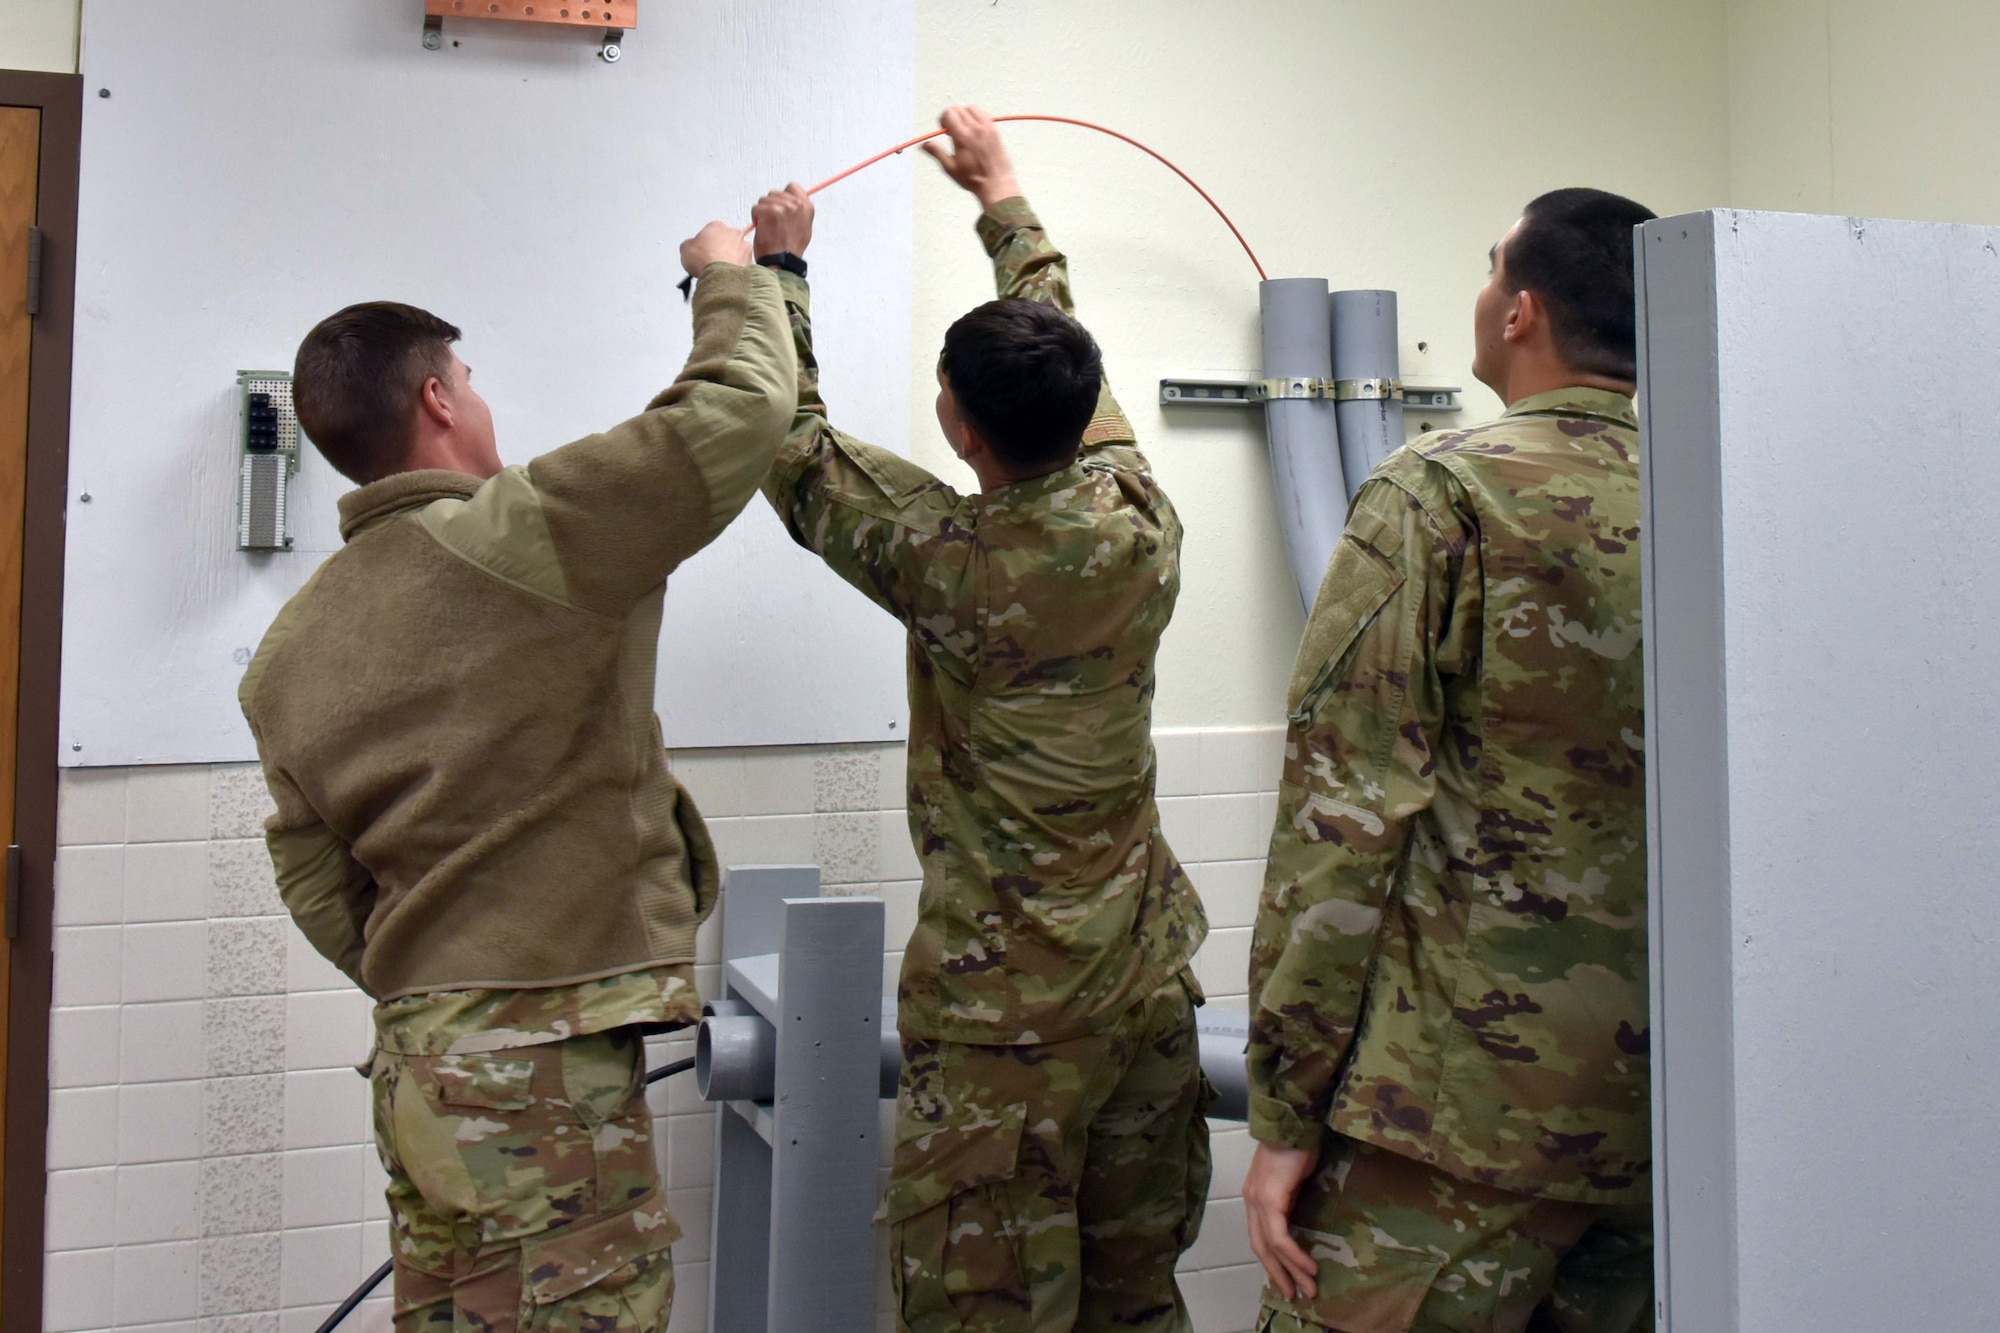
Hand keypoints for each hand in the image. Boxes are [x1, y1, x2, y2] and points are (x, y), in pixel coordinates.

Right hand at [679, 222, 751, 275]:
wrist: (721, 275)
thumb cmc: (706, 259)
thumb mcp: (685, 248)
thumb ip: (689, 244)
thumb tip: (689, 248)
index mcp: (717, 226)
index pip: (711, 230)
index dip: (706, 241)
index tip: (703, 249)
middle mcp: (733, 233)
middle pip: (727, 238)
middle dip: (721, 247)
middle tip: (712, 258)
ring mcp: (744, 247)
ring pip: (737, 250)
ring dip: (731, 256)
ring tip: (721, 268)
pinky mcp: (750, 261)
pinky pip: (743, 263)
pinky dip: (738, 268)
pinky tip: (729, 274)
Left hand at [751, 184, 814, 258]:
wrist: (782, 262)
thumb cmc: (790, 250)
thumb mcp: (804, 228)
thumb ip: (798, 211)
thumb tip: (791, 201)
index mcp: (807, 206)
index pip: (792, 187)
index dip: (783, 196)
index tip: (781, 207)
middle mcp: (796, 204)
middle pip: (775, 193)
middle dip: (771, 206)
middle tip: (774, 224)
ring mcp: (783, 207)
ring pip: (764, 200)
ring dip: (763, 213)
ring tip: (770, 228)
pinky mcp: (769, 211)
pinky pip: (756, 208)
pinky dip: (756, 219)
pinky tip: (764, 230)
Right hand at [921, 105, 1021, 209]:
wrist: (996, 184)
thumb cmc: (975, 179)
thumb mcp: (951, 168)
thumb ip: (937, 153)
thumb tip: (927, 145)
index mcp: (963, 137)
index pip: (949, 113)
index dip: (943, 119)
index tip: (945, 129)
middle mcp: (975, 129)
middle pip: (959, 109)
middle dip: (952, 117)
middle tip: (952, 131)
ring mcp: (987, 128)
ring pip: (972, 108)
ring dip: (965, 114)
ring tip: (964, 128)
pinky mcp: (995, 131)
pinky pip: (985, 114)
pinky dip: (978, 117)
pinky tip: (976, 129)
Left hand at [1244, 1141, 1321, 1301]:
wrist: (1295, 1120)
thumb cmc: (1297, 1144)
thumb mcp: (1293, 1179)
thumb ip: (1291, 1199)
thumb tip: (1298, 1219)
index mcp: (1256, 1195)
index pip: (1259, 1236)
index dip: (1273, 1260)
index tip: (1288, 1279)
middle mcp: (1252, 1200)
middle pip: (1260, 1247)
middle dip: (1279, 1273)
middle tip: (1294, 1294)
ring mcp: (1258, 1200)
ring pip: (1270, 1246)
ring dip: (1290, 1270)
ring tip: (1308, 1288)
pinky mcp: (1269, 1199)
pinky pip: (1279, 1236)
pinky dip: (1293, 1254)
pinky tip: (1308, 1267)